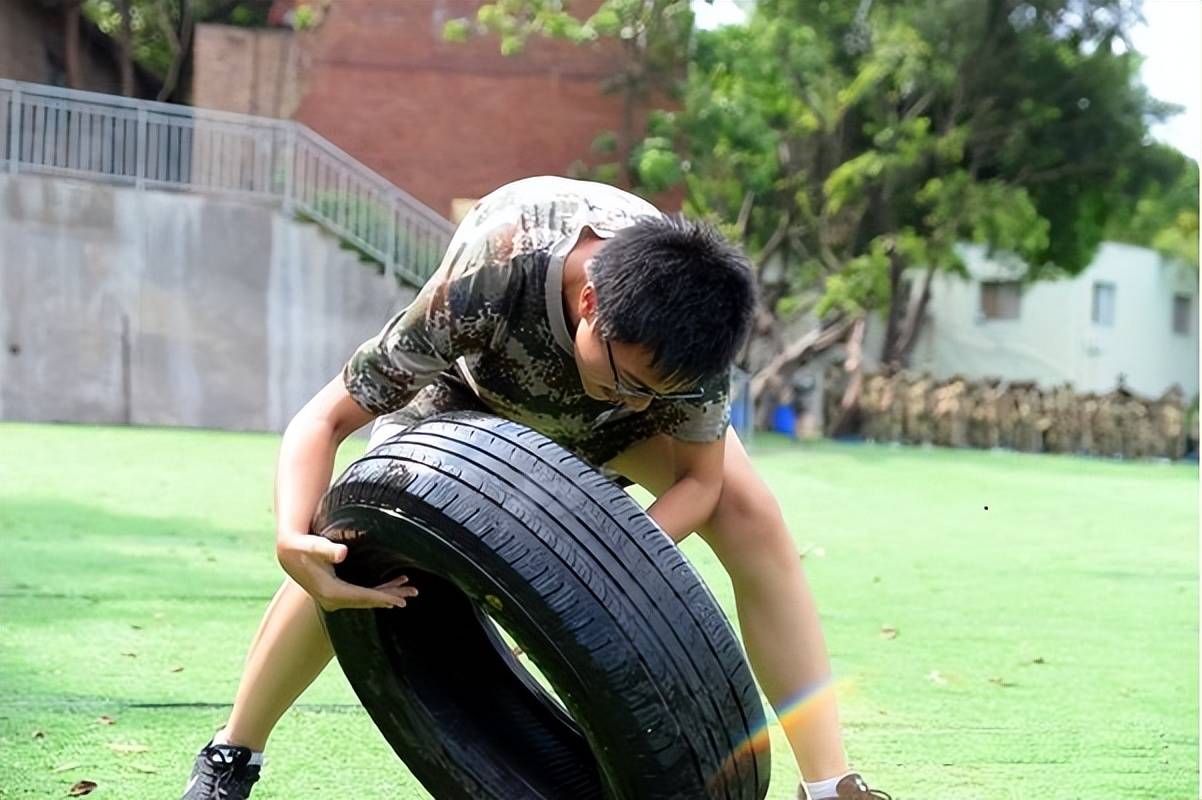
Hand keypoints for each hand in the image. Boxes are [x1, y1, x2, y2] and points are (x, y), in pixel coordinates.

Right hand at [275, 530, 417, 611]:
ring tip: (408, 590)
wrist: (289, 553)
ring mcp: (335, 598)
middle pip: (367, 601)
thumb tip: (342, 553)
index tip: (400, 600)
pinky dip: (377, 592)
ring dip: (387, 594)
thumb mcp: (314, 546)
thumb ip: (328, 550)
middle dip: (390, 597)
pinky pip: (361, 595)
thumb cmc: (303, 547)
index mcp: (330, 592)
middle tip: (413, 593)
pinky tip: (391, 588)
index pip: (362, 597)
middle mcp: (334, 600)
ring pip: (366, 599)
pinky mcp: (337, 593)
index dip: (382, 597)